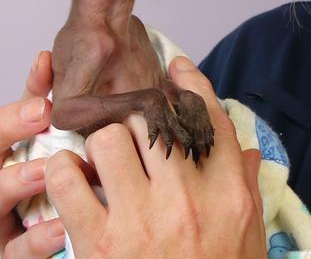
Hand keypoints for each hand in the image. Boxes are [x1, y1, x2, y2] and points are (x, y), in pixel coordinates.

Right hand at [0, 50, 67, 257]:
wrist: (100, 233)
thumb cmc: (77, 181)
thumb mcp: (67, 139)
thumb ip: (56, 103)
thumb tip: (46, 58)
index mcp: (4, 157)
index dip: (9, 112)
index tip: (46, 100)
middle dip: (2, 132)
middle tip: (43, 117)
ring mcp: (5, 225)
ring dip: (12, 183)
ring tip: (47, 170)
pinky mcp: (22, 256)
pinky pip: (18, 251)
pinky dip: (37, 238)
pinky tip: (63, 225)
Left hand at [44, 55, 266, 257]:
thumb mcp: (248, 238)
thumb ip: (245, 190)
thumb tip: (245, 153)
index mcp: (227, 196)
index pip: (210, 120)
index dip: (191, 85)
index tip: (177, 70)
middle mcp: (186, 199)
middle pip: (157, 119)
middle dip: (141, 116)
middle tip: (130, 123)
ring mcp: (141, 219)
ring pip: (111, 138)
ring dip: (101, 142)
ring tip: (99, 157)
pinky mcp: (100, 244)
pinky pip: (68, 180)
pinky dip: (62, 173)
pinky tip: (69, 181)